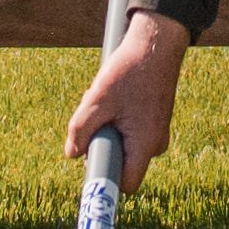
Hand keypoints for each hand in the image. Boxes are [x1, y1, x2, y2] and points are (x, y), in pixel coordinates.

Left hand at [67, 10, 193, 194]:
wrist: (156, 45)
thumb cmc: (130, 71)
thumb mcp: (97, 100)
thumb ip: (80, 130)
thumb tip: (72, 154)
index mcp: (145, 144)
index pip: (127, 184)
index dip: (107, 178)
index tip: (91, 165)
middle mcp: (155, 144)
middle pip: (122, 163)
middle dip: (104, 146)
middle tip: (98, 119)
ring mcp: (156, 133)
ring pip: (125, 146)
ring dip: (110, 131)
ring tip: (108, 102)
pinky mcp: (154, 122)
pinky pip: (131, 133)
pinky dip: (119, 121)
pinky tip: (117, 98)